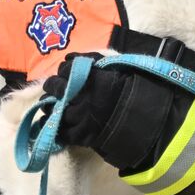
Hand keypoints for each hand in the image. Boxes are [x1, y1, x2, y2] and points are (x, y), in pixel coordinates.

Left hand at [40, 53, 169, 170]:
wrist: (144, 118)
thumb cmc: (130, 89)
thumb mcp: (112, 68)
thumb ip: (91, 61)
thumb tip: (69, 58)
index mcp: (90, 77)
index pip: (65, 70)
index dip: (63, 72)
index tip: (64, 74)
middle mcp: (81, 96)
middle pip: (55, 88)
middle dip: (52, 86)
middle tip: (53, 88)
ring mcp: (79, 117)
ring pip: (54, 110)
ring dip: (51, 106)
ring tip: (52, 105)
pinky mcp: (81, 135)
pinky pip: (61, 132)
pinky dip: (54, 126)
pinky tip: (51, 122)